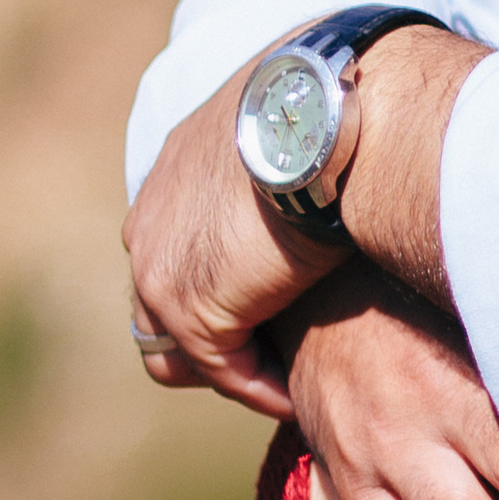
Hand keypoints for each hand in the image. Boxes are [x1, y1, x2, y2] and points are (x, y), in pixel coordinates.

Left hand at [123, 61, 340, 412]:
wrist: (325, 116)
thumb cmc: (336, 105)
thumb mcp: (299, 125)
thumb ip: (294, 154)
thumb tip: (345, 150)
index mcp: (177, 168)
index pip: (179, 244)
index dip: (222, 280)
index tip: (273, 301)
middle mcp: (152, 218)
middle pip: (162, 304)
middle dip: (213, 333)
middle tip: (272, 354)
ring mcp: (160, 267)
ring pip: (182, 349)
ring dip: (233, 368)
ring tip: (285, 383)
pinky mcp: (190, 308)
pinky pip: (223, 371)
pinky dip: (260, 388)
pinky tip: (299, 394)